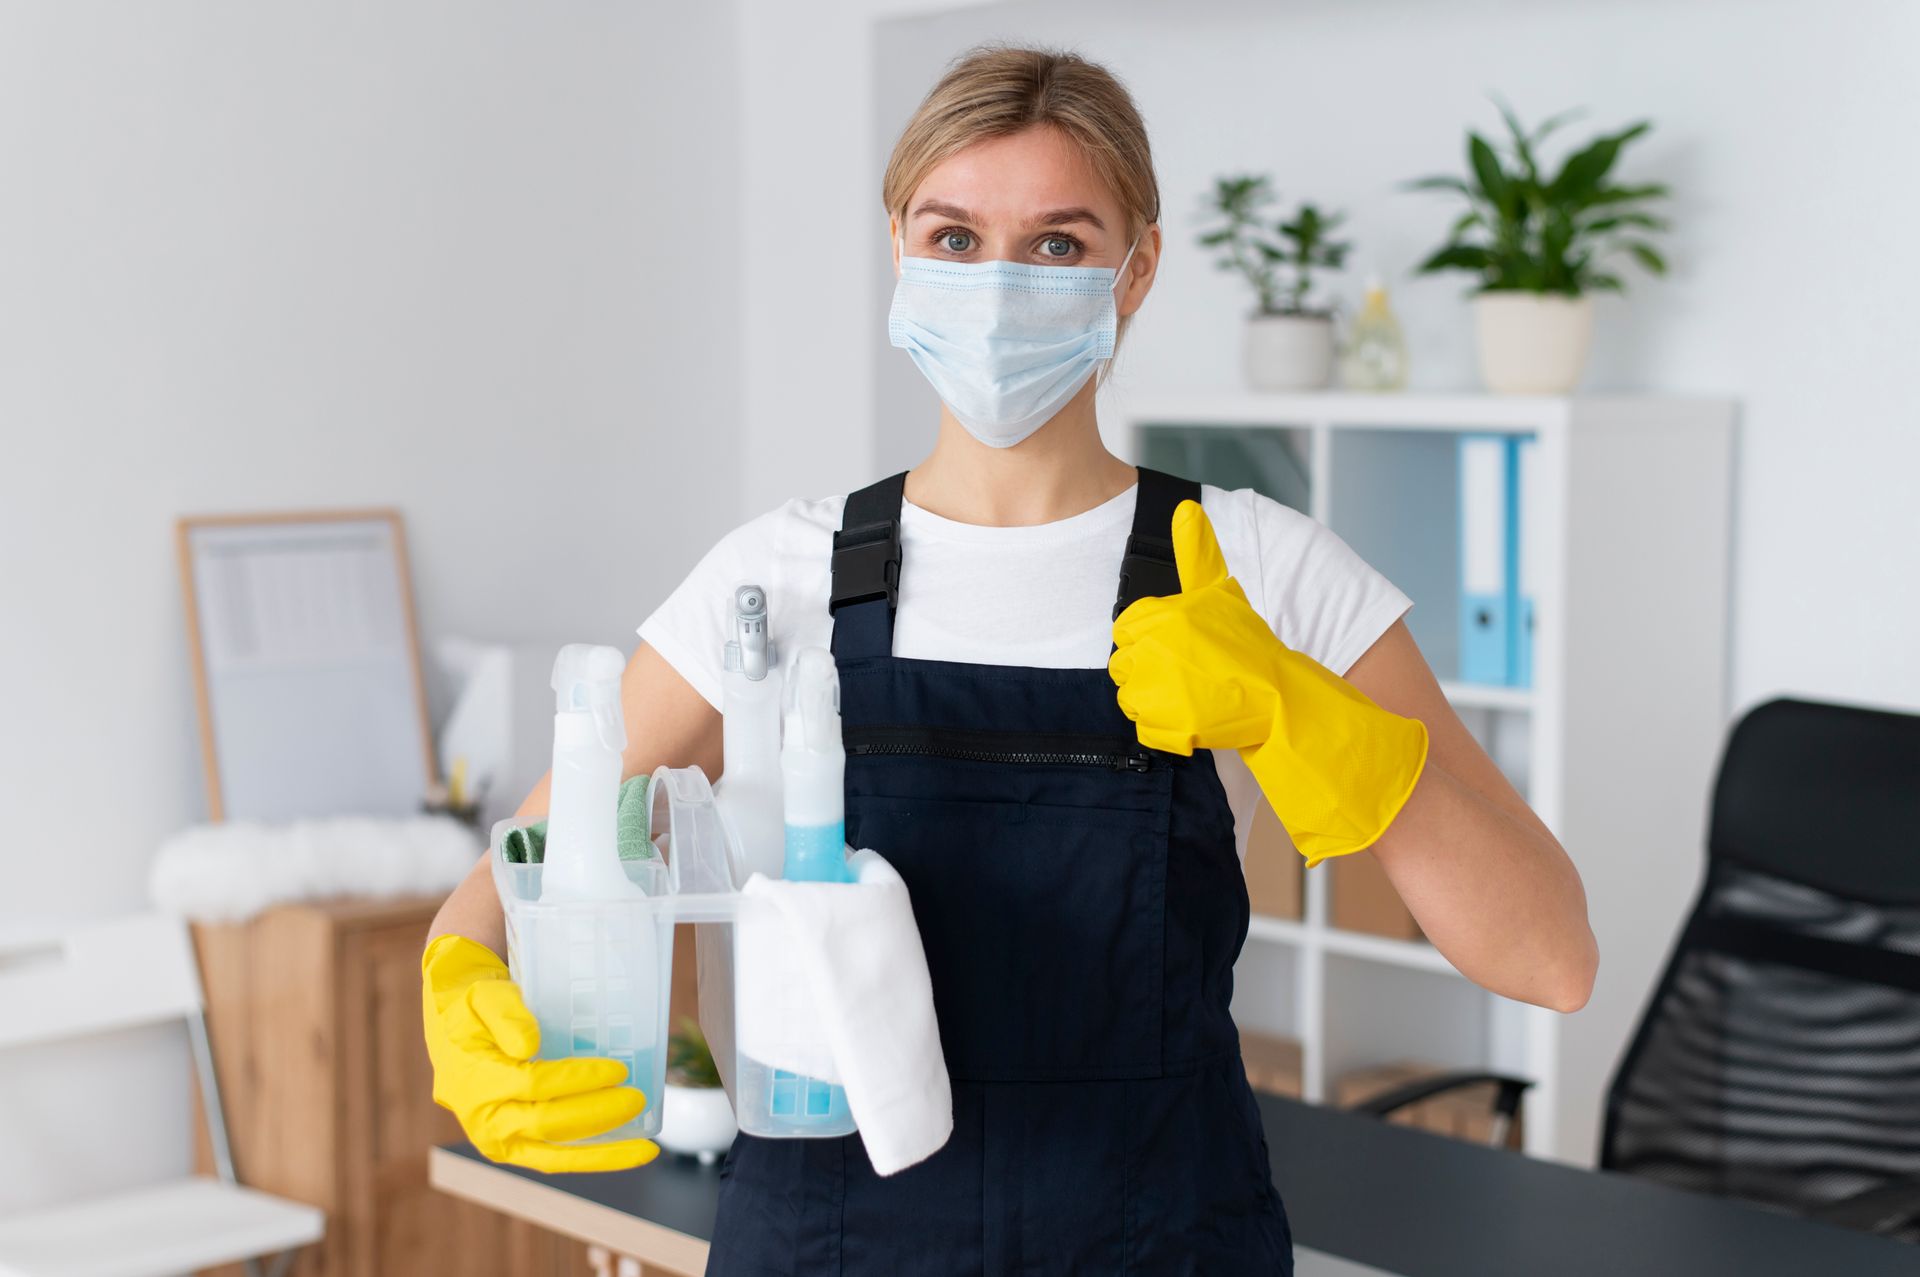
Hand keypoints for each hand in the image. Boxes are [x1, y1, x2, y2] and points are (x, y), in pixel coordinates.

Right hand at [421, 935, 658, 1171]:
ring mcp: (498, 1141)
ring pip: (553, 1157)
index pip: (534, 1085)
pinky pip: (555, 1158)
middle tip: (636, 1098)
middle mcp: (484, 1120)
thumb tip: (529, 1046)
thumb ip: (506, 1016)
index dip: (578, 1079)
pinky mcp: (514, 1148)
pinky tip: (625, 1152)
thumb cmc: (475, 1008)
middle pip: (547, 1125)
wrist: (454, 1030)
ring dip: (602, 1155)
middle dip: (597, 1114)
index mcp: (475, 1081)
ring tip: (645, 1150)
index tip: (616, 1069)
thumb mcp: (485, 997)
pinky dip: (590, 1158)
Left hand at [1109, 499, 1428, 864]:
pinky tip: (1193, 716)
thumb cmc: (1249, 644)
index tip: (1176, 647)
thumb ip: (1198, 552)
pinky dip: (1166, 728)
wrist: (1279, 698)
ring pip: (1131, 698)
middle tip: (1188, 674)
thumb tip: (1185, 508)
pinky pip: (1146, 729)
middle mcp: (1150, 651)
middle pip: (1123, 665)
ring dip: (1156, 699)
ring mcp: (1155, 691)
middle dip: (1150, 670)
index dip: (1149, 639)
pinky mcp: (1165, 726)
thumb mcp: (1221, 591)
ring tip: (1192, 694)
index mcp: (1159, 616)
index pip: (1125, 629)